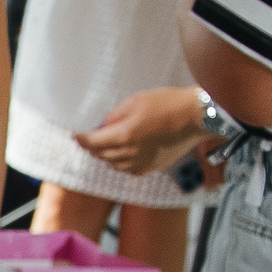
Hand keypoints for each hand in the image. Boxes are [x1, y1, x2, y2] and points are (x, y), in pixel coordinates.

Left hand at [75, 88, 206, 176]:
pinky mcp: (152, 167)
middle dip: (91, 147)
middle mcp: (131, 154)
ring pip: (113, 164)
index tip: (75, 135)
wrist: (196, 118)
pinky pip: (128, 169)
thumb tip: (102, 126)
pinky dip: (120, 163)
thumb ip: (114, 116)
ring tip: (103, 146)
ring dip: (105, 156)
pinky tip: (122, 154)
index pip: (93, 143)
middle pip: (101, 155)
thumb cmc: (168, 104)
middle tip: (87, 139)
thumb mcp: (136, 102)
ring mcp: (142, 163)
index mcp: (124, 136)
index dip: (81, 139)